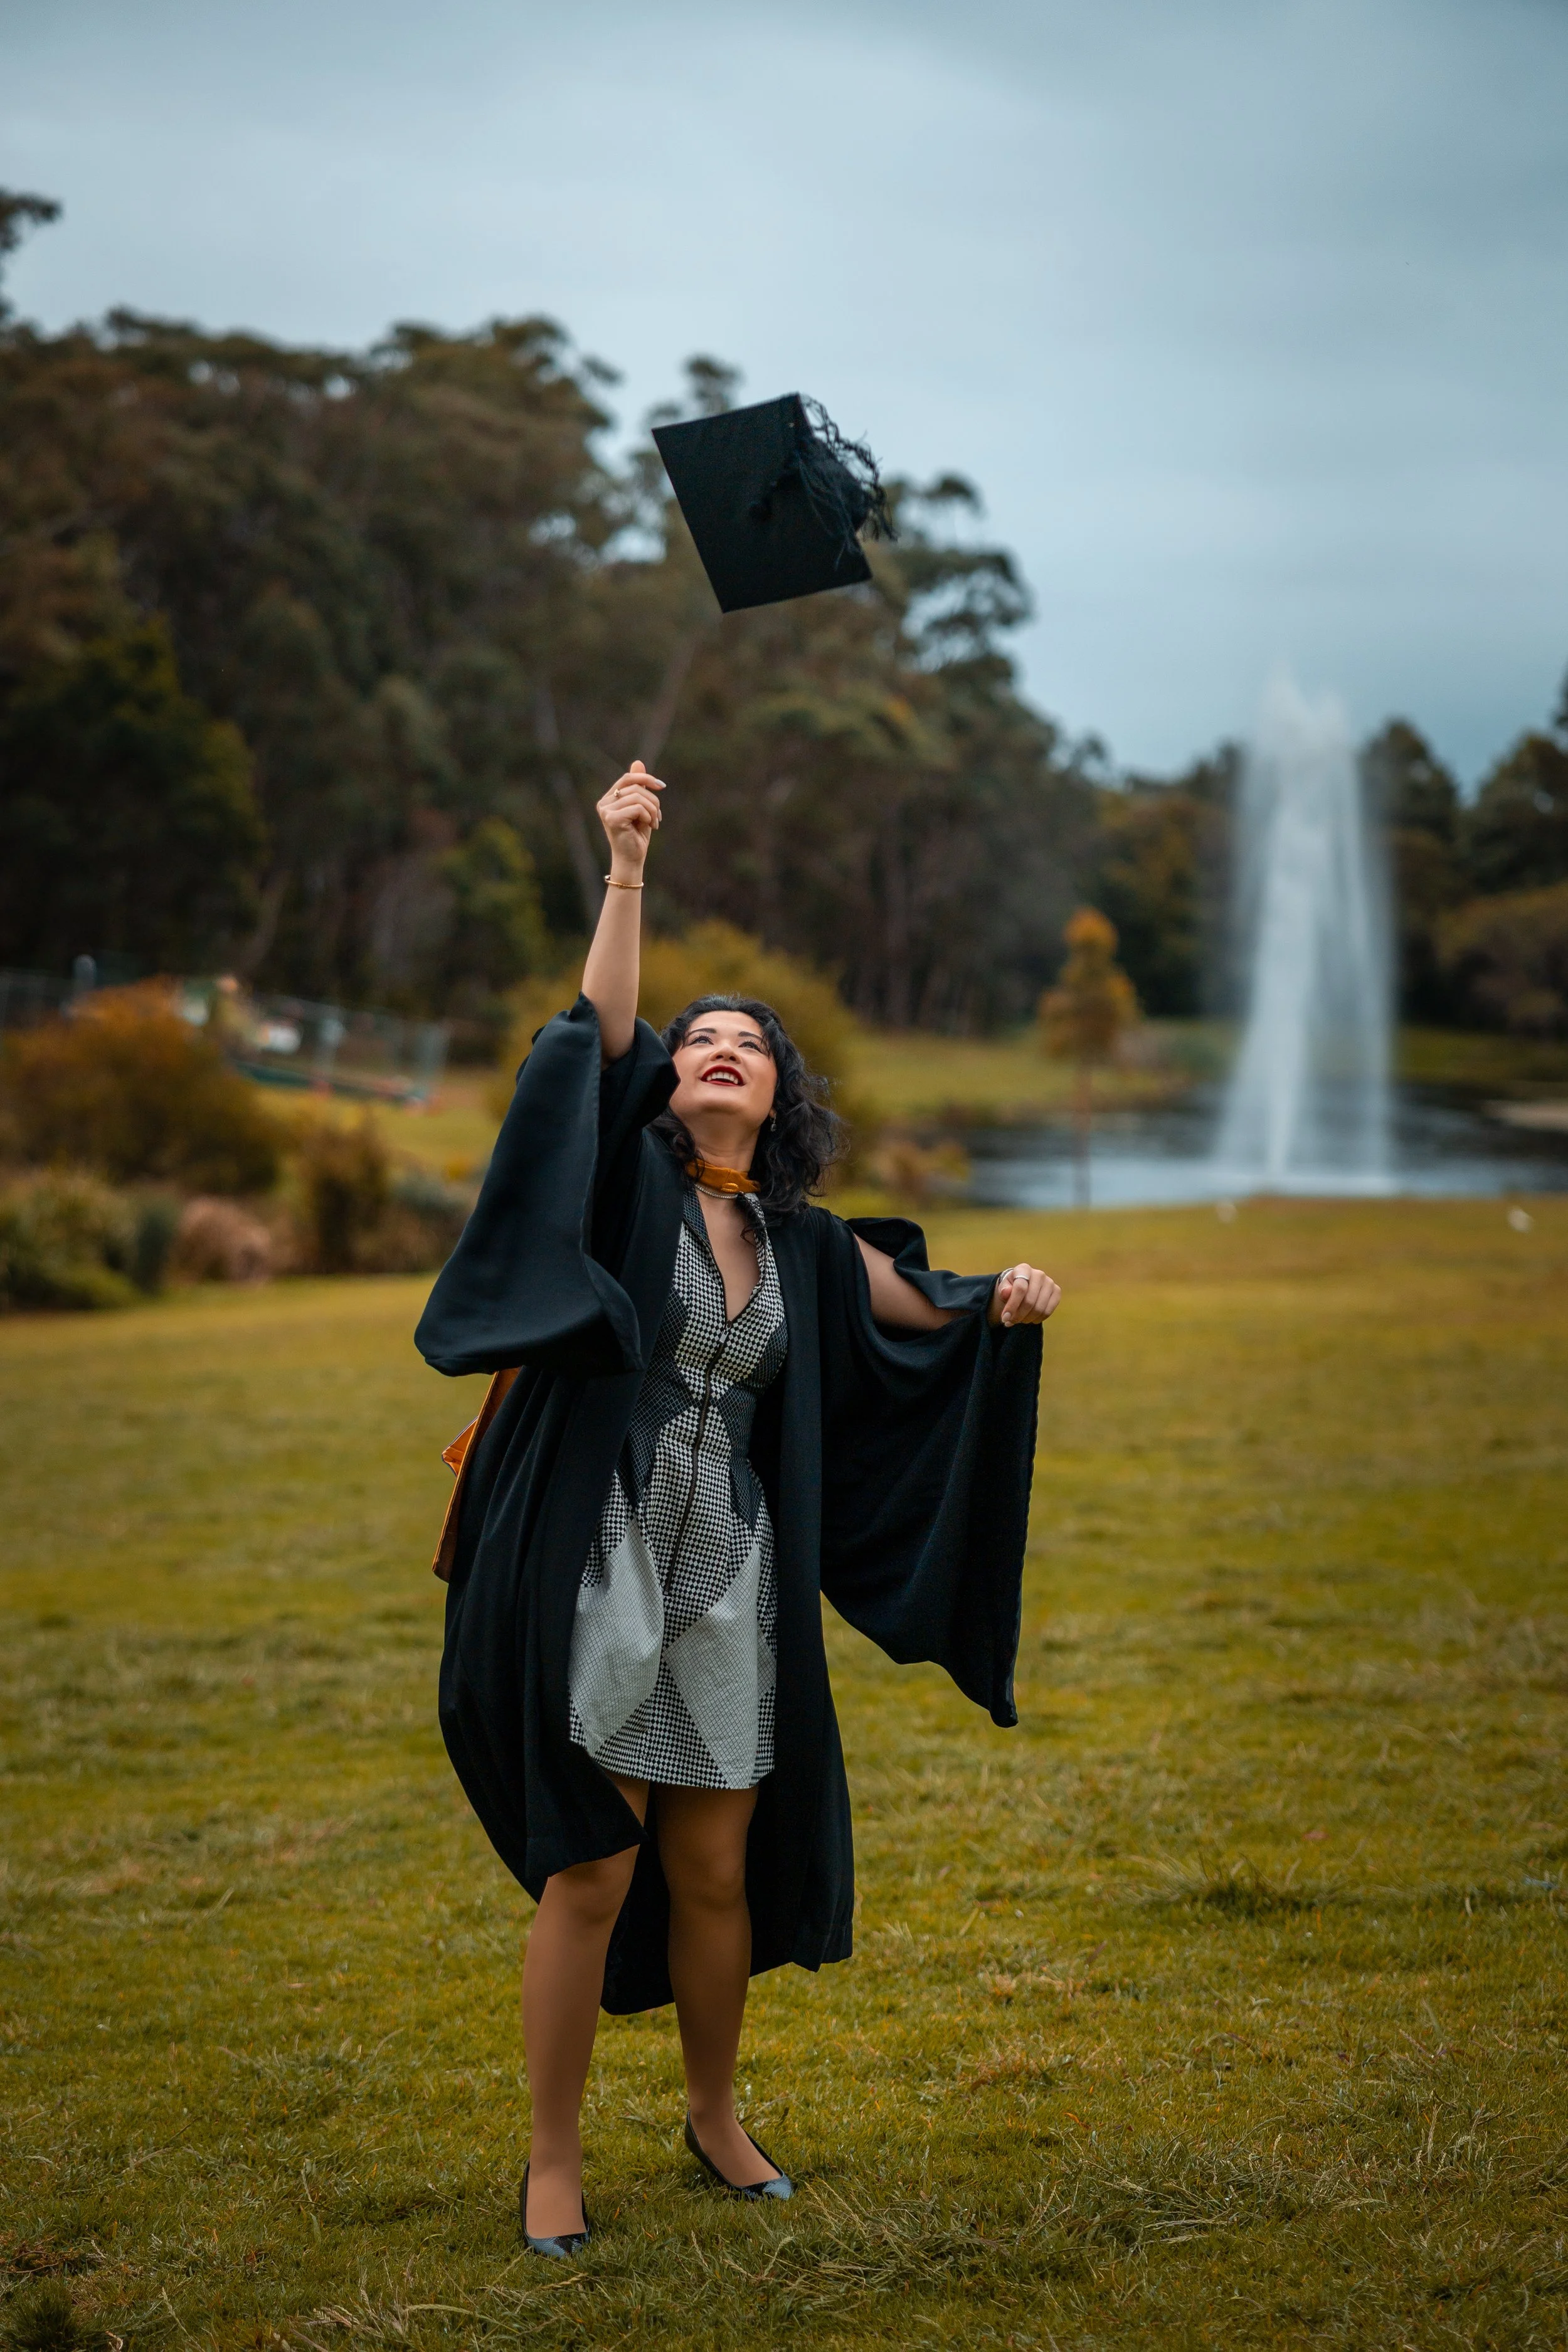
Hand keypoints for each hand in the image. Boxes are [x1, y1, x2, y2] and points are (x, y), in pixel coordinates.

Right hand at [597, 760, 663, 876]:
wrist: (632, 859)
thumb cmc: (636, 836)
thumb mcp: (641, 808)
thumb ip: (639, 787)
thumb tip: (638, 762)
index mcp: (609, 798)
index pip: (628, 778)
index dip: (646, 778)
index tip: (661, 786)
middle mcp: (604, 803)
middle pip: (635, 787)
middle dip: (653, 800)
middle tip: (658, 817)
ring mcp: (606, 811)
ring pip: (638, 796)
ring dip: (653, 810)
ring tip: (654, 823)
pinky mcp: (611, 819)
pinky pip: (637, 807)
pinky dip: (648, 816)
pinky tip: (649, 827)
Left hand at [990, 1262, 1060, 1327]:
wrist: (1023, 1287)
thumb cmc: (1011, 1287)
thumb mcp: (1003, 1288)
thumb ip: (1003, 1290)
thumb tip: (1006, 1292)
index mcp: (1024, 1269)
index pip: (1020, 1289)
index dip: (1012, 1305)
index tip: (1005, 1318)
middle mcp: (1039, 1274)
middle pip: (1029, 1301)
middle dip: (1018, 1315)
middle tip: (1010, 1321)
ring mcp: (1049, 1283)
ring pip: (1039, 1309)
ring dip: (1027, 1319)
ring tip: (1019, 1319)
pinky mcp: (1057, 1292)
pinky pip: (1048, 1311)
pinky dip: (1037, 1319)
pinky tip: (1029, 1318)